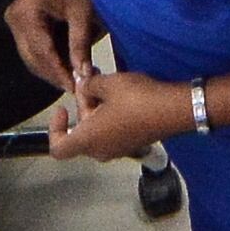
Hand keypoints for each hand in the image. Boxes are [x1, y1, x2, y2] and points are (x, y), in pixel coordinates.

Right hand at [1, 0, 95, 91]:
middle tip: (80, 87)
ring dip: (55, 67)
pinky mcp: (25, 19)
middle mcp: (15, 20)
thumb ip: (80, 46)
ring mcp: (17, 20)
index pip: (42, 55)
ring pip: (34, 56)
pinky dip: (53, 55)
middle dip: (56, 74)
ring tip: (79, 76)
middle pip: (34, 60)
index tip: (78, 89)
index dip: (60, 74)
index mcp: (25, 16)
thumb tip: (83, 76)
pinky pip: (37, 45)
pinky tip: (71, 62)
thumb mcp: (82, 12)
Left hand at [43, 68, 191, 164]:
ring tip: (103, 80)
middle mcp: (101, 150)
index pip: (58, 148)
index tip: (63, 109)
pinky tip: (117, 92)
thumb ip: (88, 85)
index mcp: (89, 140)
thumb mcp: (107, 84)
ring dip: (95, 106)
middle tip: (88, 80)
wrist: (175, 109)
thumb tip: (84, 84)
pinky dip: (109, 113)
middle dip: (81, 105)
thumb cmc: (137, 99)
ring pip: (96, 129)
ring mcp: (118, 148)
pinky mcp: (133, 142)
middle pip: (80, 132)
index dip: (55, 129)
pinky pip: (112, 130)